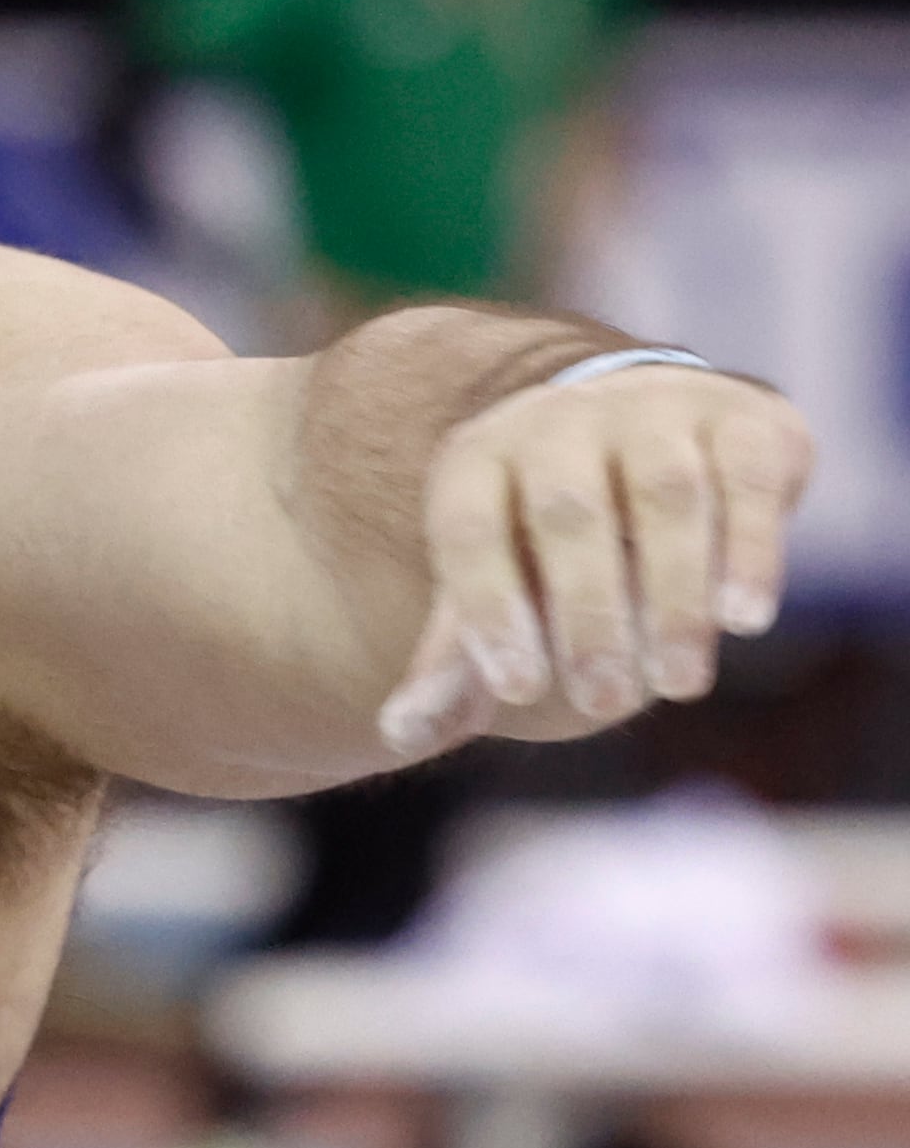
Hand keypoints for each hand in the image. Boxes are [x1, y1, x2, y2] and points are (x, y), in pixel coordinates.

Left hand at [378, 364, 816, 757]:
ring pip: (664, 496)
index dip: (489, 606)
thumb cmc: (550, 544)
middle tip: (603, 704)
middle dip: (587, 615)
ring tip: (677, 685)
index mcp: (479, 460)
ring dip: (673, 596)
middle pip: (568, 513)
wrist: (649, 434)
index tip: (515, 689)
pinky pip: (748, 480)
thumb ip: (455, 665)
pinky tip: (741, 622)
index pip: (469, 526)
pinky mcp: (743, 420)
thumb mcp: (497, 589)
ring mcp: (654, 410)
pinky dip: (748, 552)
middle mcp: (559, 422)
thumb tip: (398, 736)